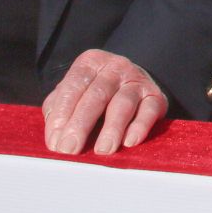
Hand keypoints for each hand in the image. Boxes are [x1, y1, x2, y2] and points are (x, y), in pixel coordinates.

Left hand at [42, 49, 168, 154]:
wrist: (132, 82)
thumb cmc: (95, 93)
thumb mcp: (74, 93)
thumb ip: (59, 109)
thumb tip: (55, 138)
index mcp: (90, 63)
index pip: (74, 85)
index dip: (63, 113)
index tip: (55, 140)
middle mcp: (115, 67)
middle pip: (97, 95)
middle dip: (81, 124)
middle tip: (70, 149)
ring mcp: (137, 80)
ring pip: (123, 103)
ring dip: (112, 128)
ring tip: (102, 150)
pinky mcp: (156, 96)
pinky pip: (149, 110)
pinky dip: (140, 126)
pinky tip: (129, 142)